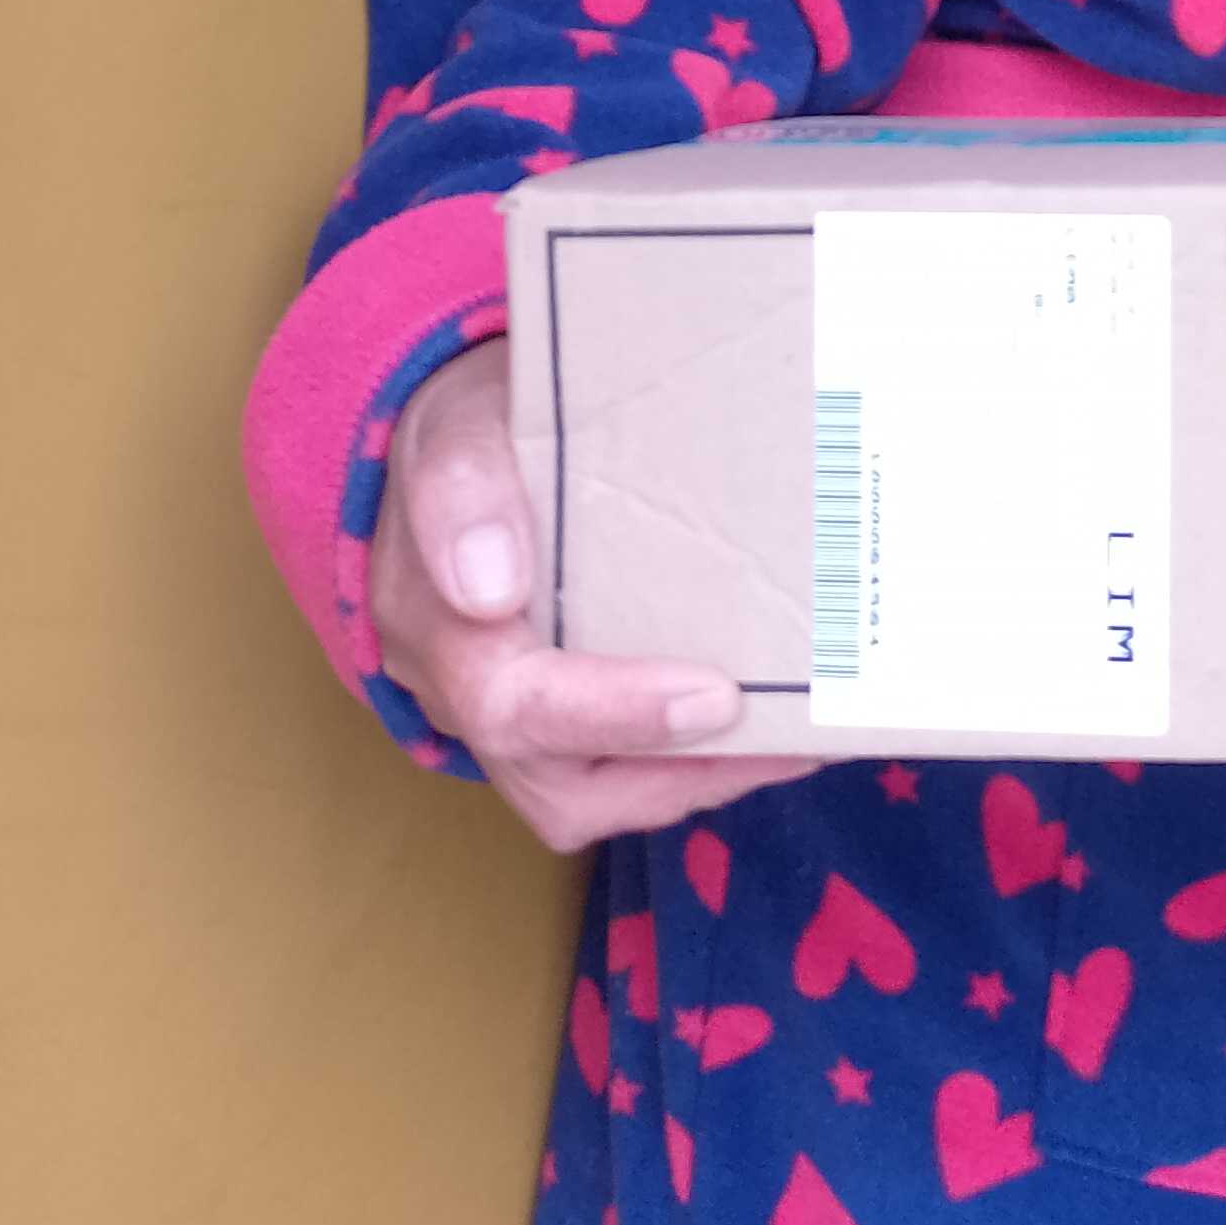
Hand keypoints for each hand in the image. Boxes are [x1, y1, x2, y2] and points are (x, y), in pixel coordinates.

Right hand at [369, 339, 815, 853]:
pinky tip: (770, 727)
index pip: (505, 698)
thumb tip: (489, 585)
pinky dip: (690, 765)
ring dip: (692, 780)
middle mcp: (459, 692)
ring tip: (794, 741)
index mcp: (431, 617)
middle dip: (675, 769)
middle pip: (554, 786)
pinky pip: (611, 778)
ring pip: (586, 800)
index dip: (612, 710)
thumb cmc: (472, 433)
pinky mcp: (548, 728)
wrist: (462, 452)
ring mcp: (503, 718)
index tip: (713, 694)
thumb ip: (465, 483)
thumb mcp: (459, 424)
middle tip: (784, 736)